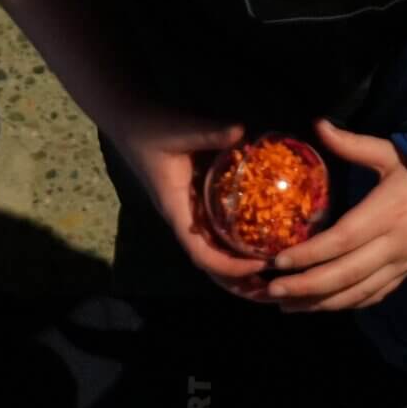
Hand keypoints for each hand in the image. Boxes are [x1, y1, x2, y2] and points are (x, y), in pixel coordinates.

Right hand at [101, 106, 267, 289]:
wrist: (129, 118)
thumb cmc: (150, 126)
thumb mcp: (179, 129)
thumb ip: (208, 132)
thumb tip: (241, 132)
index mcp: (176, 209)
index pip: (200, 252)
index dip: (229, 266)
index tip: (260, 266)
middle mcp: (184, 218)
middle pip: (211, 265)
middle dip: (240, 283)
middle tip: (276, 290)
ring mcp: (191, 214)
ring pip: (216, 254)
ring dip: (242, 271)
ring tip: (277, 279)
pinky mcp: (199, 204)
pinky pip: (220, 234)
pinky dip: (241, 247)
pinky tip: (268, 247)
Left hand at [266, 119, 406, 312]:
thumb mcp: (392, 155)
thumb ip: (354, 145)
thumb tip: (318, 124)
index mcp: (387, 212)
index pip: (342, 240)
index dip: (310, 254)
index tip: (277, 260)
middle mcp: (393, 244)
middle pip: (345, 274)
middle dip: (305, 286)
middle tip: (270, 290)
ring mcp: (400, 264)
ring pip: (356, 292)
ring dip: (318, 303)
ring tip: (284, 305)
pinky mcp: (405, 274)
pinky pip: (372, 296)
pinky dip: (344, 305)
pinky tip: (317, 306)